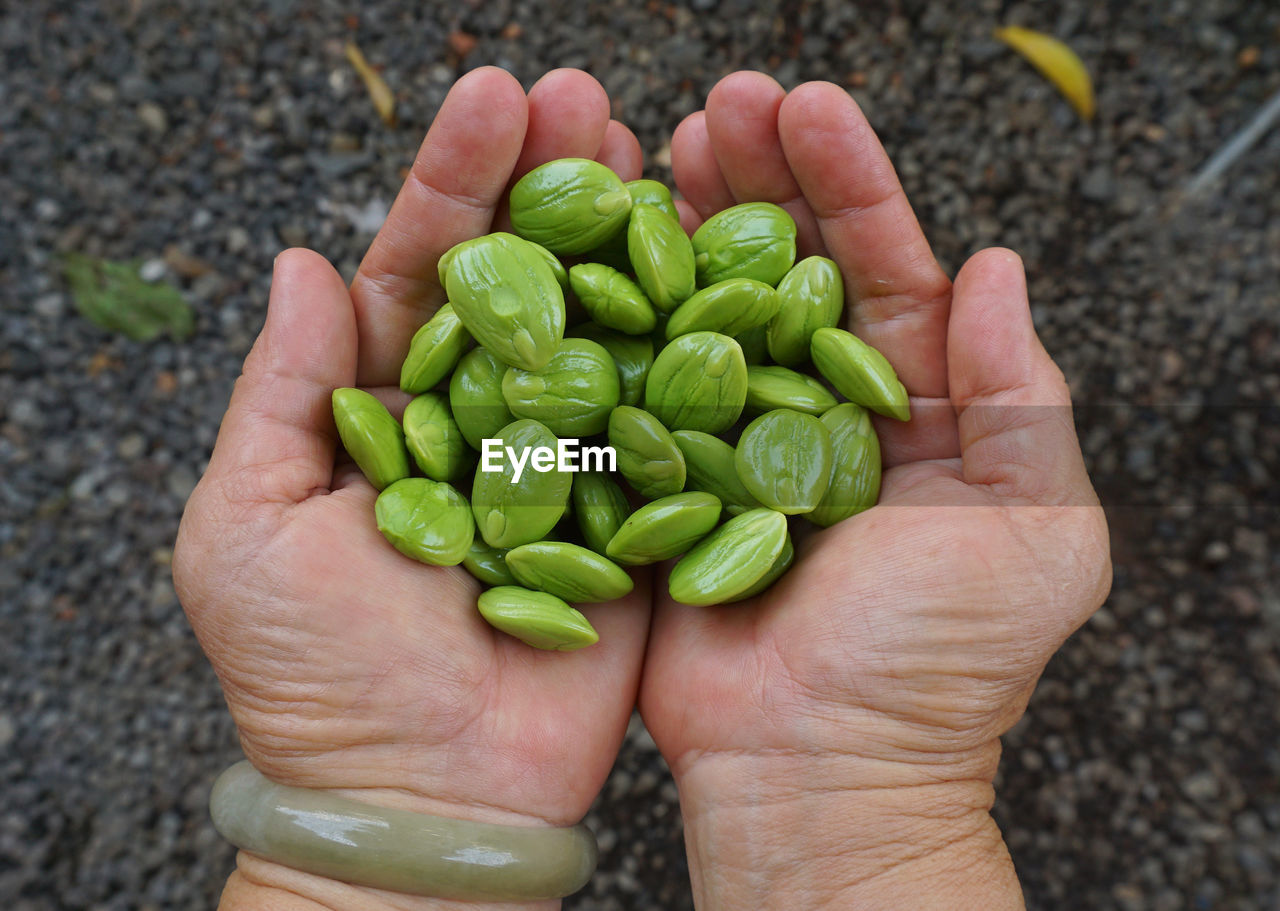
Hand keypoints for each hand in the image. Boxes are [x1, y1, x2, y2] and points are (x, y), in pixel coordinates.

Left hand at [174, 68, 649, 910]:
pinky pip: (667, 424)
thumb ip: (284, 395)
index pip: (422, 274)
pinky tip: (721, 269)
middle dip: (551, 184)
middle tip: (589, 97)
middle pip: (521, 283)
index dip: (456, 186)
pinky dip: (693, 350)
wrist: (423, 802)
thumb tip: (301, 262)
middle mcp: (483, 421)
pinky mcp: (635, 517)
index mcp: (389, 411)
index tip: (495, 98)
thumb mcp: (246, 530)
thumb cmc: (314, 680)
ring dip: (627, 240)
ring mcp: (566, 463)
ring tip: (657, 148)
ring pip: (601, 332)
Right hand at [640, 73, 1111, 908]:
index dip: (850, 183)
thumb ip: (1023, 400)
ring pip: (704, 309)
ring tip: (649, 145)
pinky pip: (636, 389)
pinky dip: (614, 322)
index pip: (883, 268)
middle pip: (783, 268)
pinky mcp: (658, 484)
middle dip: (754, 178)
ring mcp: (729, 443)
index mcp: (910, 408)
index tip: (809, 106)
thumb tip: (998, 271)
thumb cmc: (937, 668)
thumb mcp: (1035, 534)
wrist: (818, 772)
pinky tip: (588, 254)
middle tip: (715, 103)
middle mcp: (815, 410)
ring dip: (678, 225)